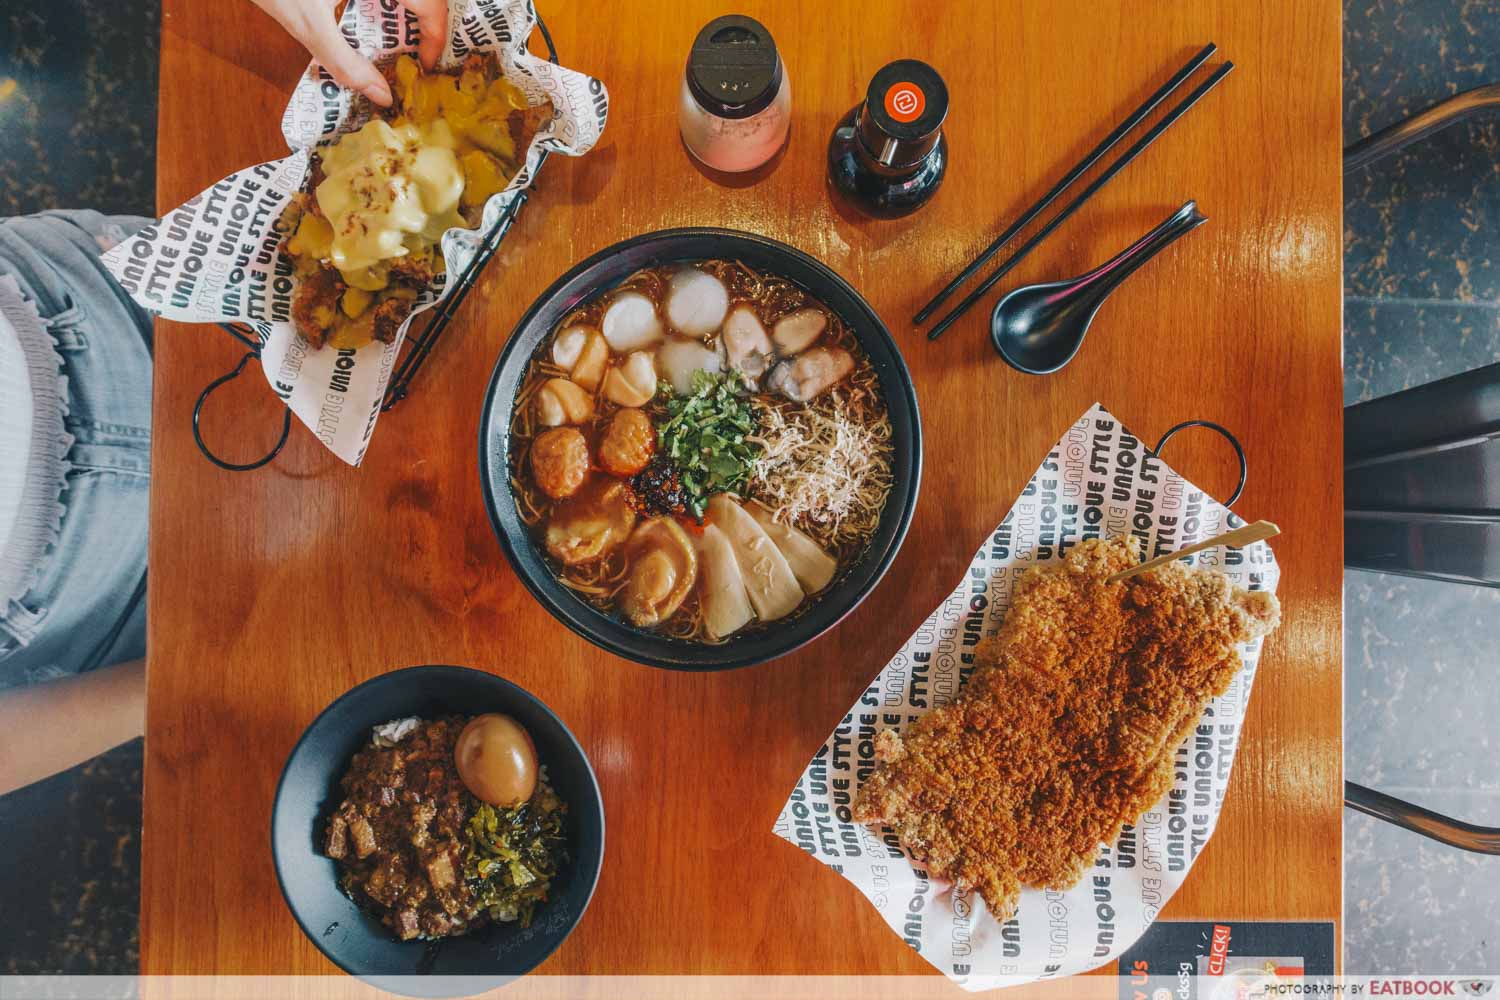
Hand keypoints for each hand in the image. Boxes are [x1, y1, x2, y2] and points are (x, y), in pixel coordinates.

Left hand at [251, 0, 447, 106]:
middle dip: (427, 25)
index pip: (431, 5)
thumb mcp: (309, 24)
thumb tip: (382, 96)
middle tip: (415, 56)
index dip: (436, 38)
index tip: (424, 66)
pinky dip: (390, 6)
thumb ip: (346, 62)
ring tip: (400, 43)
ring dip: (410, 14)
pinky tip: (376, 21)